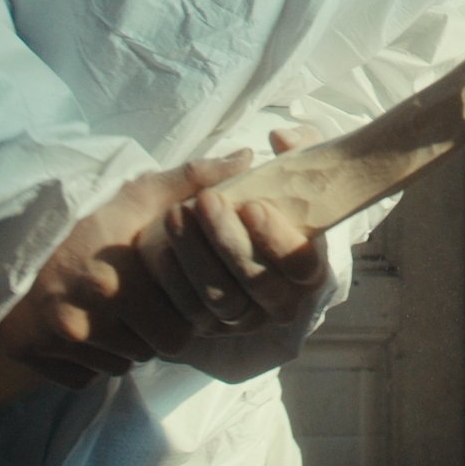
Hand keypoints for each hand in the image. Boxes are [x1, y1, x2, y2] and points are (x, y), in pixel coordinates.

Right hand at [0, 152, 253, 387]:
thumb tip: (247, 158)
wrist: (4, 223)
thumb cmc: (83, 209)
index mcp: (118, 281)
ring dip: (126, 345)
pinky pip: (80, 375)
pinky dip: (89, 358)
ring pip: (117, 364)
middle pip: (150, 352)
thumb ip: (194, 179)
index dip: (184, 316)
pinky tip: (88, 324)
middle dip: (157, 333)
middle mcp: (86, 317)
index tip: (178, 296)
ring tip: (119, 310)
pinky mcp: (28, 352)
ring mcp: (54, 339)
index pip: (179, 332)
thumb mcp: (137, 190)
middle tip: (150, 305)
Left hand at [143, 127, 329, 338]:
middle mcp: (280, 298)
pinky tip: (159, 247)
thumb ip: (295, 148)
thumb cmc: (256, 196)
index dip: (278, 240)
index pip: (302, 265)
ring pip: (223, 300)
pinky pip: (190, 313)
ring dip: (197, 256)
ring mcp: (244, 317)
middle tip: (205, 200)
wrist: (202, 228)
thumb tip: (282, 139)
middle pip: (260, 285)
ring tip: (175, 213)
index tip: (251, 205)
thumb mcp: (280, 168)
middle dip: (230, 242)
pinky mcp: (207, 326)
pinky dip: (174, 280)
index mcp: (305, 263)